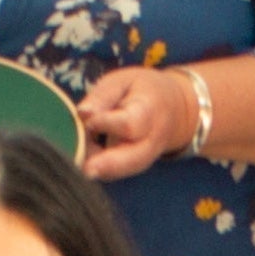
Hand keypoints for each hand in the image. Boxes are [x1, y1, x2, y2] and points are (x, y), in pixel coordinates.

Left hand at [78, 65, 195, 180]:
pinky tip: (86, 150)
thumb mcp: (122, 81)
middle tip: (84, 168)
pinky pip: (109, 173)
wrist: (171, 109)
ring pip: (117, 172)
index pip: (129, 125)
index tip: (85, 115)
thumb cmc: (139, 91)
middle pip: (130, 160)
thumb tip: (83, 113)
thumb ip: (102, 96)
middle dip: (104, 166)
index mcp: (149, 113)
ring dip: (93, 163)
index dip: (105, 123)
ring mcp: (142, 160)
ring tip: (82, 144)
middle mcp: (150, 142)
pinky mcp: (129, 169)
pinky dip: (93, 165)